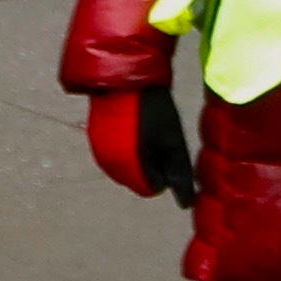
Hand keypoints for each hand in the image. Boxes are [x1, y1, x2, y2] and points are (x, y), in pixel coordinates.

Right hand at [91, 84, 196, 202]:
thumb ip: (179, 175)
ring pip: (127, 166)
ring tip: (144, 127)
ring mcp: (99, 153)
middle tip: (158, 135)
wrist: (125, 76)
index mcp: (129, 171)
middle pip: (139, 178)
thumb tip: (186, 204)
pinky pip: (115, 153)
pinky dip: (126, 144)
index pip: (153, 187)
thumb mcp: (173, 142)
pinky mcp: (94, 139)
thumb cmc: (154, 110)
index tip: (168, 145)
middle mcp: (109, 167)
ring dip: (138, 154)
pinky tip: (132, 124)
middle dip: (151, 163)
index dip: (165, 169)